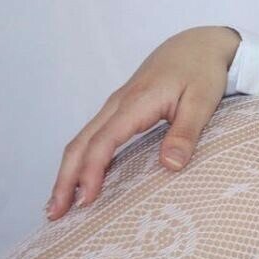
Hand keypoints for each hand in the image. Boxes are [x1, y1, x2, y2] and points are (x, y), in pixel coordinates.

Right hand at [46, 26, 241, 219]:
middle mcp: (118, 104)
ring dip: (67, 172)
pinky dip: (81, 159)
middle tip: (55, 214)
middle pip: (80, 144)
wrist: (198, 44)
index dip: (91, 172)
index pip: (103, 142)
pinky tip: (80, 178)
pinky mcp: (120, 109)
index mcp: (136, 103)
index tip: (87, 201)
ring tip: (59, 205)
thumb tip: (170, 166)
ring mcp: (116, 106)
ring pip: (82, 140)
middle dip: (64, 180)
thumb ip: (186, 133)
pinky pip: (93, 136)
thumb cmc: (202, 71)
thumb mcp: (203, 102)